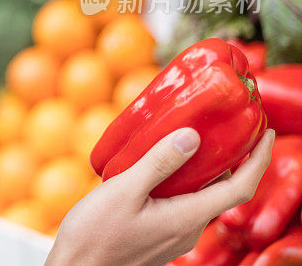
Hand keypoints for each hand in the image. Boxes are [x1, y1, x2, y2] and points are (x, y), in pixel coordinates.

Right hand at [44, 127, 274, 265]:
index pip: (240, 188)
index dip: (259, 160)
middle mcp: (188, 229)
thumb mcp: (124, 191)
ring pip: (201, 197)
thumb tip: (193, 136)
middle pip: (223, 191)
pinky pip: (182, 203)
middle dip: (233, 159)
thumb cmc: (94, 235)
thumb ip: (159, 163)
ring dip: (205, 169)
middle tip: (226, 126)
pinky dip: (184, 180)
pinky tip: (163, 166)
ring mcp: (174, 235)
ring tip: (192, 138)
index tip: (267, 134)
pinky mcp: (159, 235)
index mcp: (186, 218)